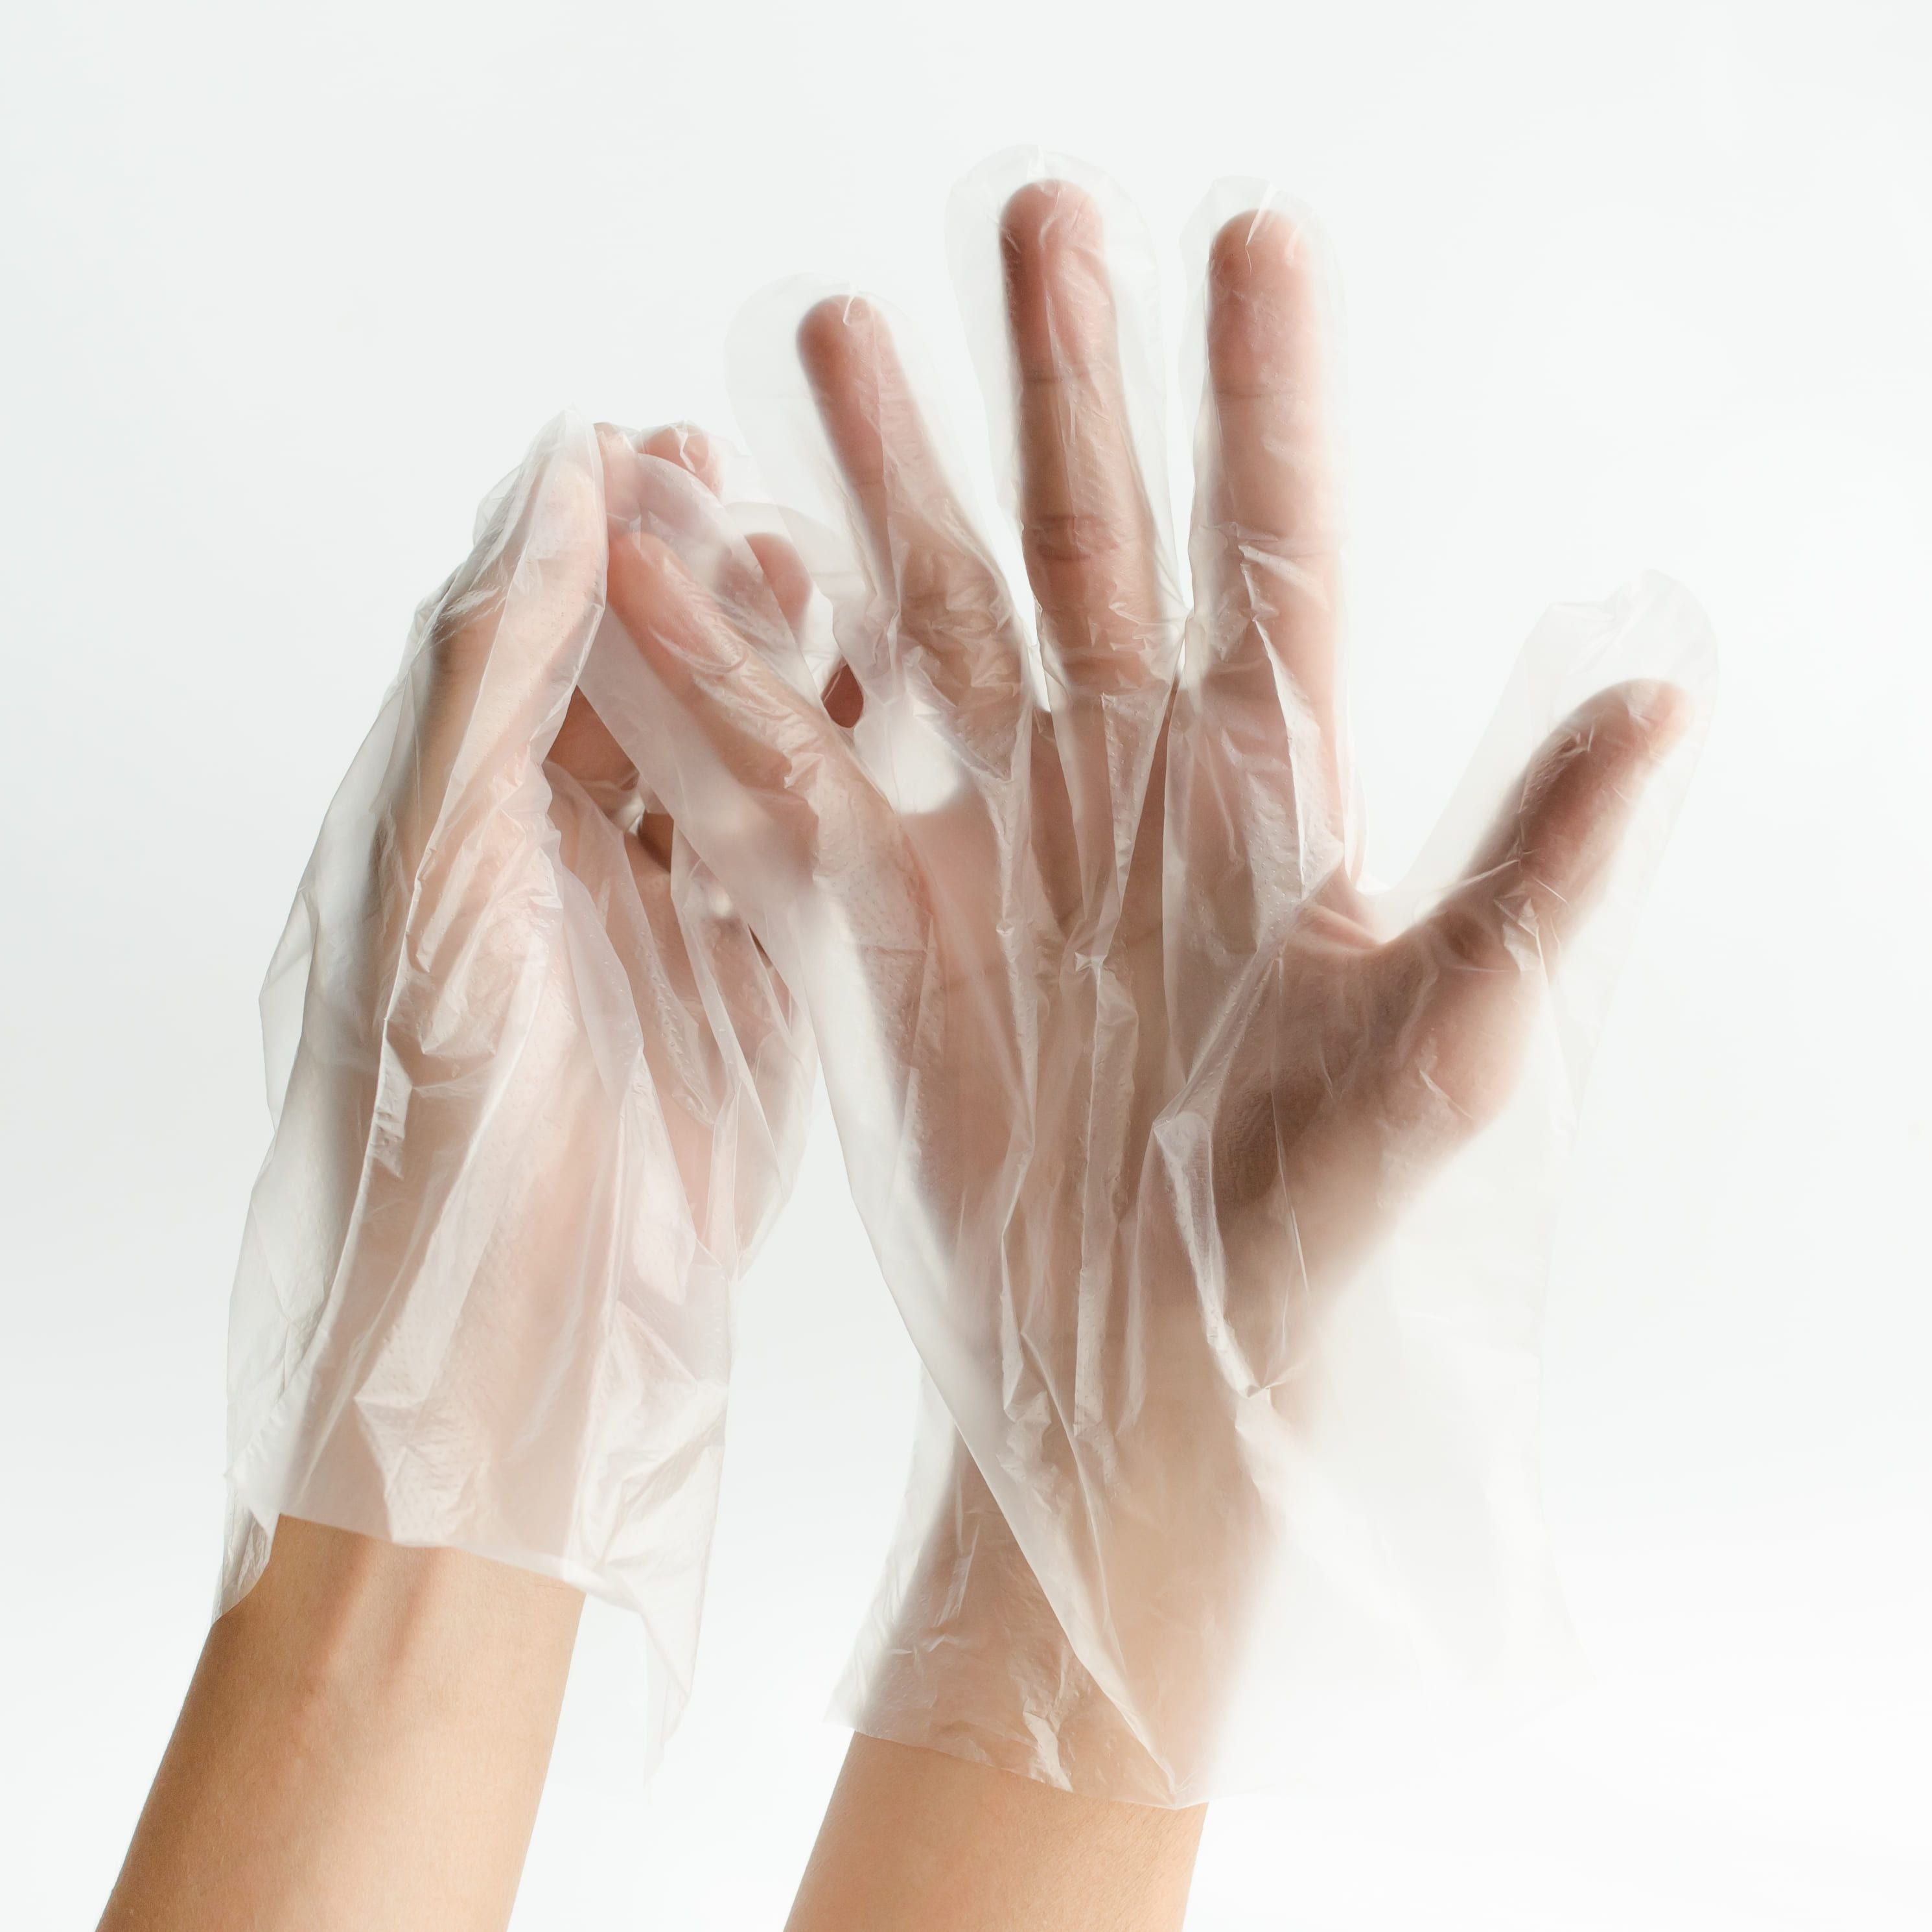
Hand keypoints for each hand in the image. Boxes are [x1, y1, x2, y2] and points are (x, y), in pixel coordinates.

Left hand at [223, 420, 812, 1743]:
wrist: (506, 1352)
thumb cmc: (434, 1142)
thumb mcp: (438, 887)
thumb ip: (487, 688)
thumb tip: (544, 495)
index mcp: (448, 835)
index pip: (516, 644)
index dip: (578, 541)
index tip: (641, 444)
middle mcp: (546, 876)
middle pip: (629, 689)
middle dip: (686, 585)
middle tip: (751, 490)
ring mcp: (650, 938)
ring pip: (721, 768)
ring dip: (769, 674)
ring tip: (824, 573)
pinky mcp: (741, 1004)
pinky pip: (791, 868)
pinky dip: (832, 788)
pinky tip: (880, 717)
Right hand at [598, 167, 1710, 1800]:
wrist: (1141, 1368)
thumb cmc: (1307, 1226)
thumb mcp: (1445, 1046)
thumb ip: (1536, 871)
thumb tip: (1660, 702)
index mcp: (1267, 797)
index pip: (1272, 551)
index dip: (1267, 396)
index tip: (1254, 240)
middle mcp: (1130, 790)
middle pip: (1092, 539)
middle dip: (1061, 381)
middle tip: (1033, 217)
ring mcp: (1000, 841)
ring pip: (935, 615)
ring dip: (887, 478)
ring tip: (830, 334)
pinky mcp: (888, 918)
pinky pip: (803, 765)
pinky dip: (742, 672)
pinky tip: (684, 566)